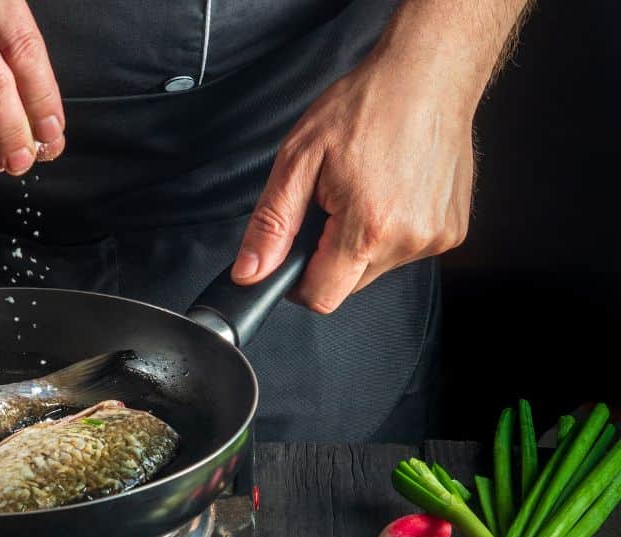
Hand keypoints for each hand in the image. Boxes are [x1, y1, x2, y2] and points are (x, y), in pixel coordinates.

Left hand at [230, 52, 474, 313]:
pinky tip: (390, 191)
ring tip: (364, 190)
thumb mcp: (298, 160)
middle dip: (329, 255)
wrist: (427, 75)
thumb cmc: (365, 107)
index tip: (291, 256)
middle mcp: (408, 240)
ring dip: (360, 242)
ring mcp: (436, 238)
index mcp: (369, 228)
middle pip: (348, 285)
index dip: (296, 282)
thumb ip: (271, 224)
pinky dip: (390, 230)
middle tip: (330, 203)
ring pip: (376, 268)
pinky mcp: (452, 231)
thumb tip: (249, 272)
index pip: (321, 296)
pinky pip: (404, 250)